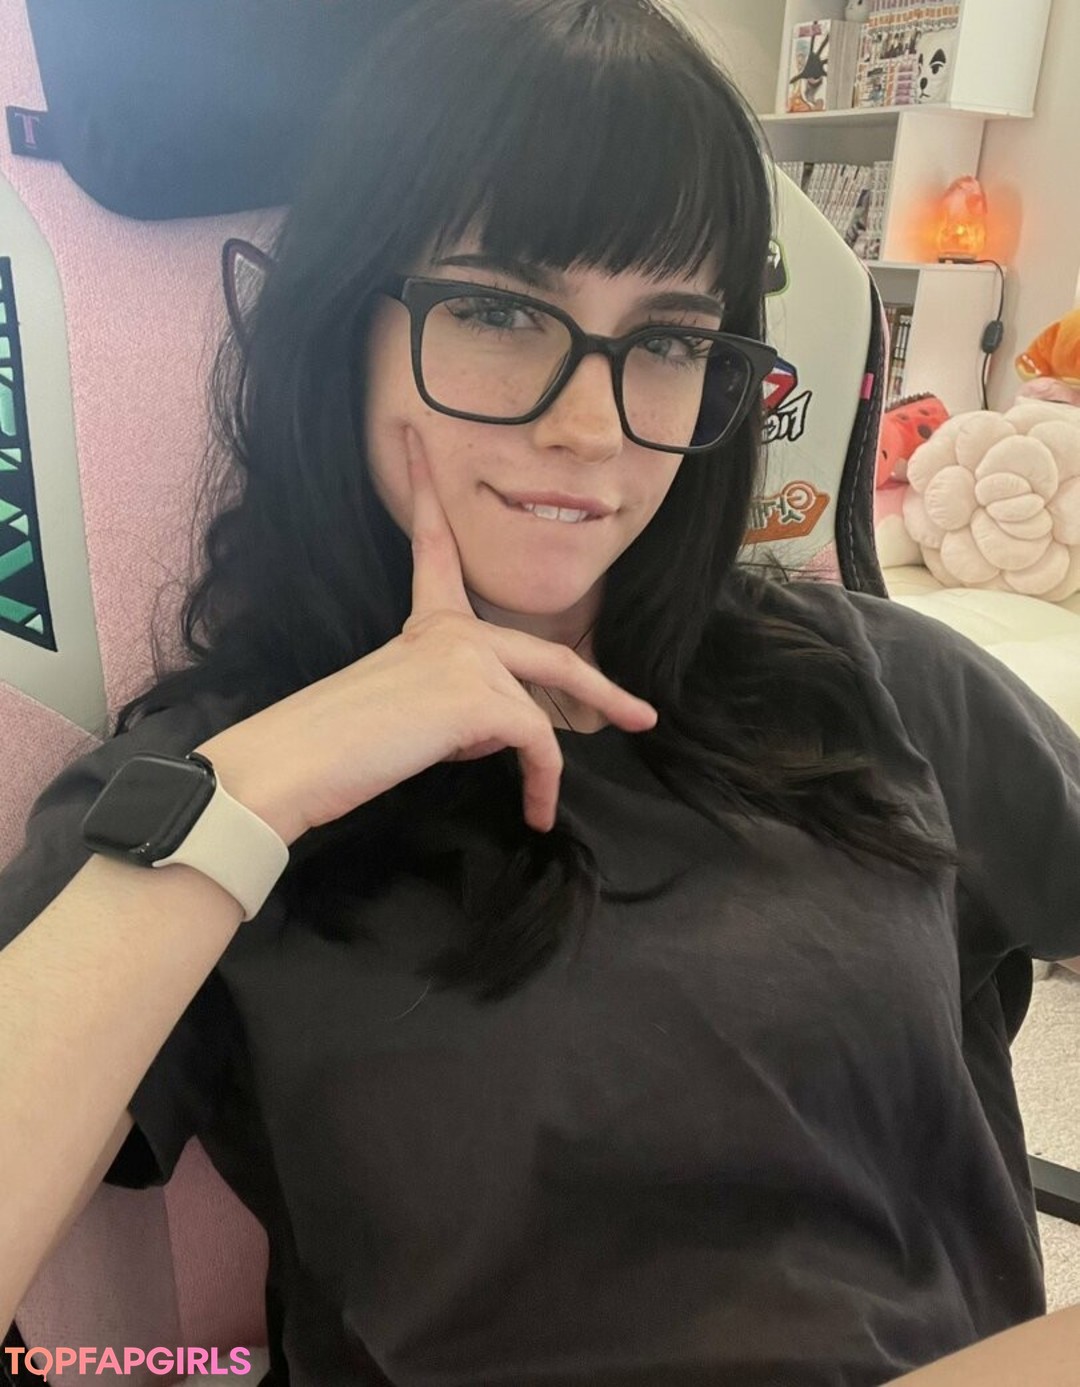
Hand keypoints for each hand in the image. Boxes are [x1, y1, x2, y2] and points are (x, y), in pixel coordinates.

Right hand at [196, 429, 656, 838]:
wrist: (292, 763)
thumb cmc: (329, 747)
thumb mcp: (402, 712)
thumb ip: (452, 704)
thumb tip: (498, 733)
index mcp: (423, 623)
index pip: (434, 545)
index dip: (426, 489)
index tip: (416, 440)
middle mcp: (449, 629)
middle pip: (547, 652)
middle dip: (602, 689)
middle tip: (642, 714)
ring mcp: (465, 656)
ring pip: (538, 710)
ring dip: (537, 764)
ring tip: (530, 804)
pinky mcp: (478, 696)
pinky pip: (538, 741)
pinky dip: (544, 783)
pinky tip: (536, 814)